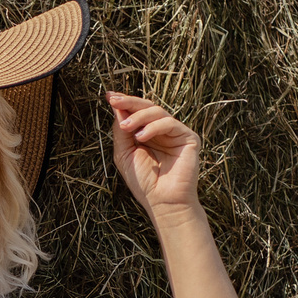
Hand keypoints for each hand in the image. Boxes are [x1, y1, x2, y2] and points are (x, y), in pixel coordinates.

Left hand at [105, 91, 201, 215]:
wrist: (163, 202)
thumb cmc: (143, 182)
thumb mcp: (124, 153)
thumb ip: (121, 130)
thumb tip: (116, 105)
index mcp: (147, 134)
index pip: (136, 112)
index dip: (124, 103)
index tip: (109, 96)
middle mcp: (162, 131)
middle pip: (147, 107)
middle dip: (129, 102)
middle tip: (114, 100)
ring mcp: (175, 134)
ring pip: (157, 111)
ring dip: (139, 116)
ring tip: (126, 126)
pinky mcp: (188, 138)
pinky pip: (170, 123)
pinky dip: (154, 127)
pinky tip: (141, 137)